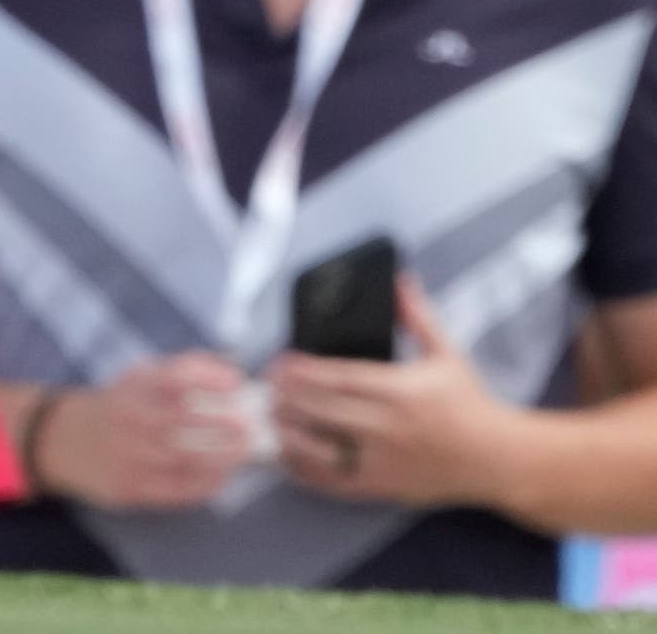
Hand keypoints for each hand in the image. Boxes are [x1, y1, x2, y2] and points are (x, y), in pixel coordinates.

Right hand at [38, 354, 262, 508]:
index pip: (173, 376)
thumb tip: (232, 370)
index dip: (208, 377)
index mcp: (133, 387)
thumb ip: (182, 372)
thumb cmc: (118, 407)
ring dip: (221, 456)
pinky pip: (175, 488)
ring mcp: (129, 455)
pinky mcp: (130, 487)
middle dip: (223, 423)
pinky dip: (204, 483)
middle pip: (182, 419)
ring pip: (182, 457)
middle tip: (254, 426)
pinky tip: (222, 476)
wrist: (61, 441)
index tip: (237, 382)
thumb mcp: (138, 379)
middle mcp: (129, 418)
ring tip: (247, 453)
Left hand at [276, 276, 523, 507]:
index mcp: (402, 392)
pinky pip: (331, 483)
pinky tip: (286, 452)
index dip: (303, 370)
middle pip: (321, 411)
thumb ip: (418, 317)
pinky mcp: (382, 488)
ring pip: (318, 450)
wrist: (500, 461)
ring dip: (287, 431)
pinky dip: (302, 468)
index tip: (281, 360)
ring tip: (271, 414)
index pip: (339, 379)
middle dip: (286, 396)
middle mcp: (389, 428)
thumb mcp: (448, 354)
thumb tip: (399, 279)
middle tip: (267, 384)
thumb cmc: (471, 404)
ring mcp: (383, 462)